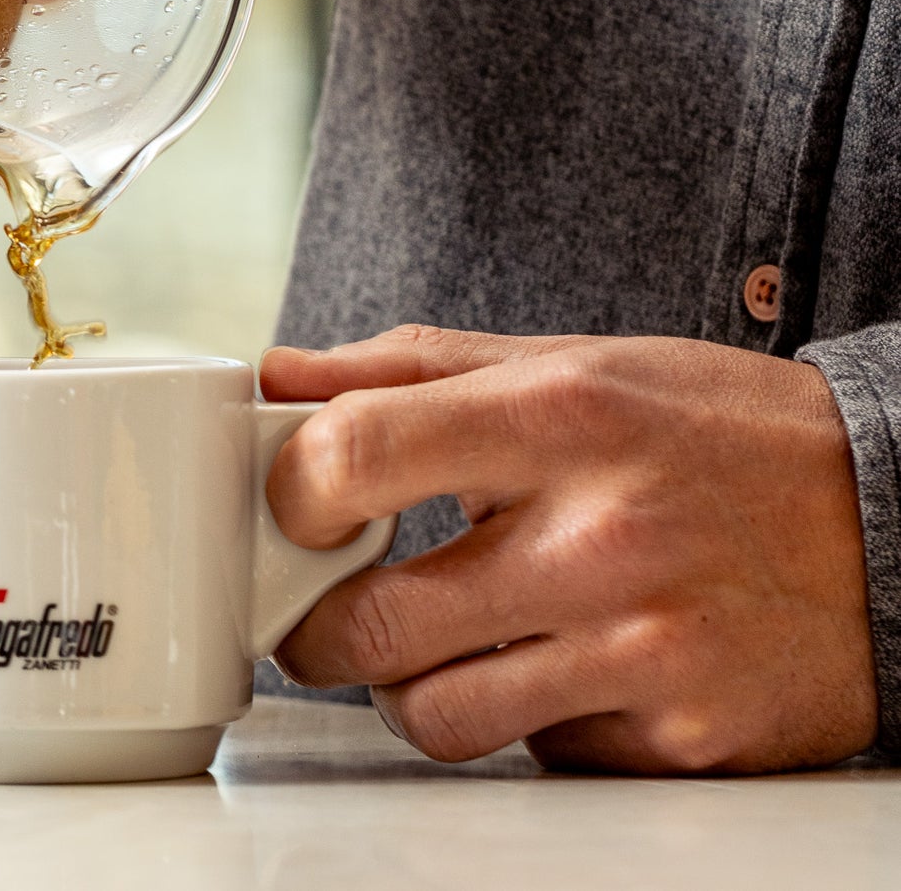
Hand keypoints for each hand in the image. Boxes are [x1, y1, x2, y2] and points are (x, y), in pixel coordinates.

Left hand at [261, 326, 876, 772]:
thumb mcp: (566, 360)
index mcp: (559, 419)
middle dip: (316, 624)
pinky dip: (522, 720)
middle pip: (370, 623)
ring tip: (435, 643)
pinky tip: (553, 666)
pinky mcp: (683, 744)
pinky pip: (537, 756)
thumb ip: (407, 368)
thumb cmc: (713, 430)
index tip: (294, 502)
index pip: (354, 454)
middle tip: (326, 606)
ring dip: (407, 688)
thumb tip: (278, 377)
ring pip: (436, 717)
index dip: (290, 487)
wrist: (890, 518)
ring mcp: (644, 654)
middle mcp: (601, 540)